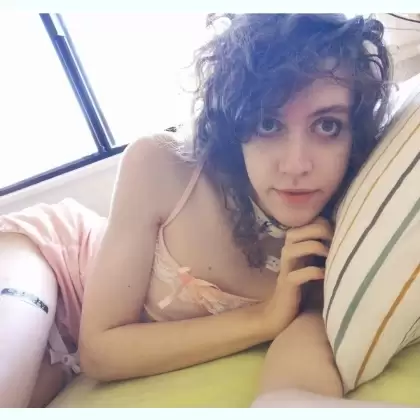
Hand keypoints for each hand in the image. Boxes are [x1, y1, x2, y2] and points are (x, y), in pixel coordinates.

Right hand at [258, 217, 332, 339]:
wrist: (282, 312)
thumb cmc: (305, 286)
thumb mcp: (315, 263)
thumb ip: (325, 249)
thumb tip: (351, 237)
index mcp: (295, 245)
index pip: (305, 223)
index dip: (323, 224)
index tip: (339, 234)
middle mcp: (288, 253)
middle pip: (295, 232)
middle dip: (319, 231)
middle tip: (336, 242)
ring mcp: (286, 269)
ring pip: (292, 249)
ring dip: (314, 247)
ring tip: (330, 256)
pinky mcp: (287, 285)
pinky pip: (297, 275)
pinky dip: (313, 272)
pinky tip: (325, 275)